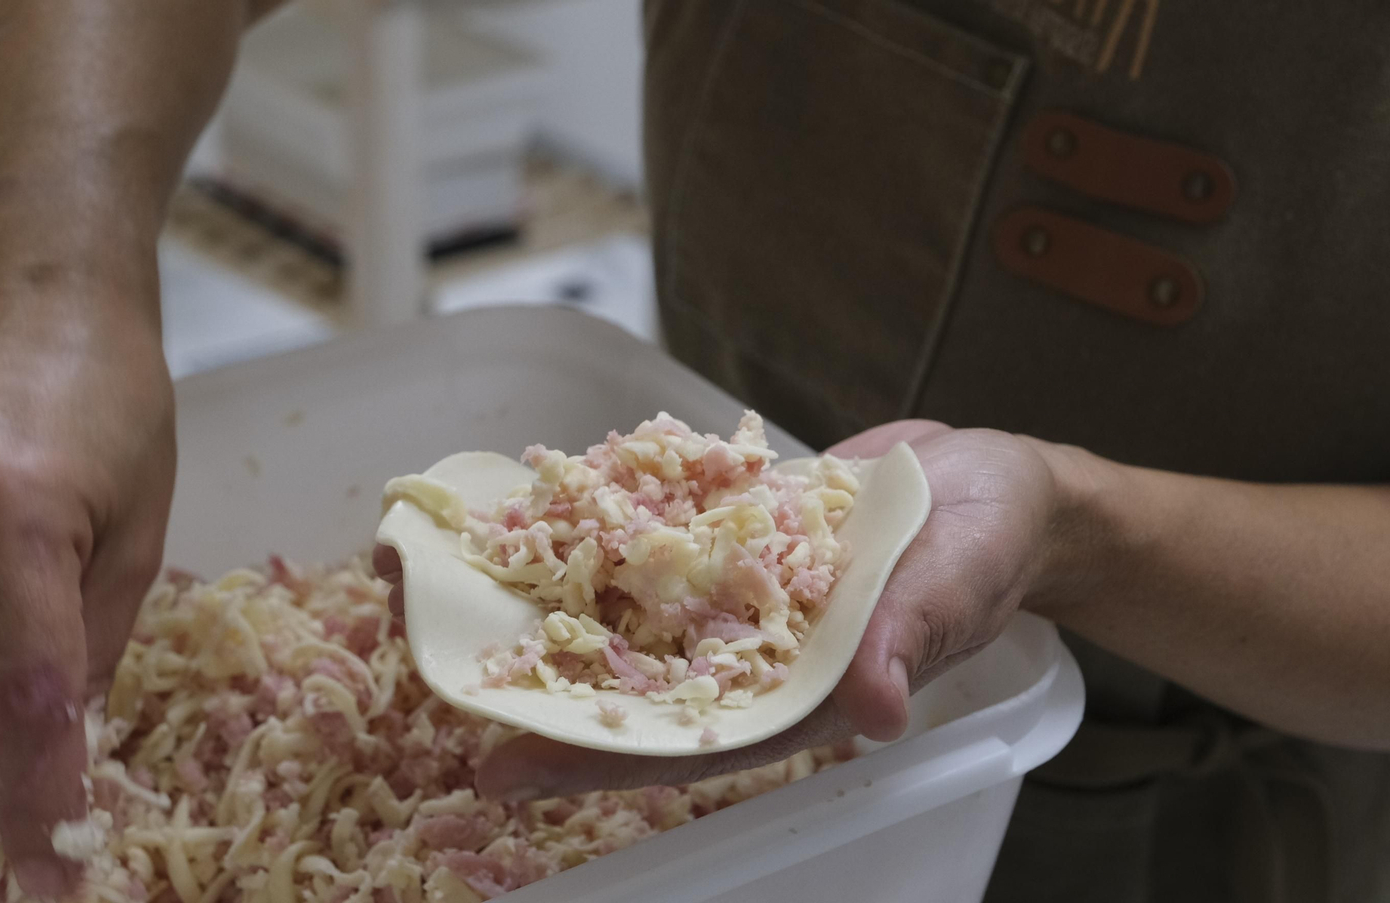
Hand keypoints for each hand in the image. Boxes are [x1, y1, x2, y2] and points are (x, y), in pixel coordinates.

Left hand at [377, 420, 1065, 798]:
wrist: (992, 483)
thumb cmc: (989, 549)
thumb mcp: (956, 589)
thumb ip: (908, 642)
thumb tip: (877, 710)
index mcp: (789, 694)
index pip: (676, 744)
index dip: (588, 760)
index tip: (496, 769)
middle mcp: (740, 651)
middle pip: (618, 678)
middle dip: (525, 675)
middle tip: (420, 661)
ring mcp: (723, 589)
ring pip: (613, 602)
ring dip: (529, 593)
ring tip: (431, 577)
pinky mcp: (720, 529)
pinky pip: (640, 529)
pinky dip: (579, 519)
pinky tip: (510, 506)